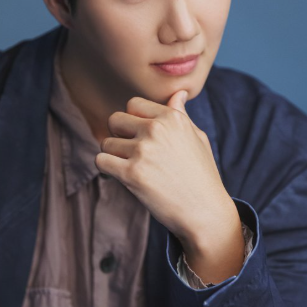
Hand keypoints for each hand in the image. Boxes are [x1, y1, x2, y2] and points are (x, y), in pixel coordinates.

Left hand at [95, 89, 235, 247]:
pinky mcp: (131, 174)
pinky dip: (106, 170)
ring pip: (106, 143)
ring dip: (113, 156)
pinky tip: (120, 177)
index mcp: (172, 117)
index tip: (141, 138)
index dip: (133, 121)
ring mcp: (142, 151)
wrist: (205, 212)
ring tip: (132, 169)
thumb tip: (178, 94)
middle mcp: (156, 129)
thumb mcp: (198, 139)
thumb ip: (181, 115)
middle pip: (114, 119)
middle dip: (119, 135)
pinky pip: (100, 161)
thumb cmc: (202, 176)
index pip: (133, 104)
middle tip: (132, 153)